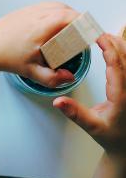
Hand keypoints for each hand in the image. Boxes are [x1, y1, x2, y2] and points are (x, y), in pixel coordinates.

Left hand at [0, 2, 79, 87]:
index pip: (69, 17)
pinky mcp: (20, 11)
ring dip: (65, 13)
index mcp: (40, 27)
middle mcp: (35, 15)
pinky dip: (53, 11)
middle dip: (77, 19)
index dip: (83, 23)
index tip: (89, 31)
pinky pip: (43, 6)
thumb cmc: (6, 59)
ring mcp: (27, 11)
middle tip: (82, 31)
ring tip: (70, 27)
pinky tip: (54, 22)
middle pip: (64, 9)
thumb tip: (70, 77)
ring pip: (54, 5)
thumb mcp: (32, 72)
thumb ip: (53, 78)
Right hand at [54, 34, 125, 156]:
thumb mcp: (91, 126)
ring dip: (121, 47)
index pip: (118, 67)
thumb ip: (74, 112)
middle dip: (115, 43)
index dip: (110, 50)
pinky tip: (118, 49)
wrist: (125, 145)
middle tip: (100, 32)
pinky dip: (124, 55)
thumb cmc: (110, 137)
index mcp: (121, 96)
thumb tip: (58, 100)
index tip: (100, 38)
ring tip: (107, 37)